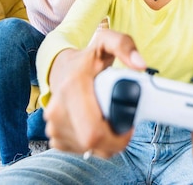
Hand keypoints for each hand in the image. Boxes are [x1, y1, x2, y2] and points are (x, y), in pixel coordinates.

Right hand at [43, 29, 146, 158]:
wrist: (60, 68)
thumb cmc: (87, 58)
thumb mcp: (106, 42)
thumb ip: (125, 46)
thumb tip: (140, 65)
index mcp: (73, 88)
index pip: (95, 133)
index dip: (118, 137)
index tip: (130, 126)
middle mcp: (58, 108)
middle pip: (92, 144)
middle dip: (114, 143)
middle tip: (124, 127)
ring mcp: (53, 124)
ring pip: (87, 150)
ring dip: (104, 143)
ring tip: (109, 122)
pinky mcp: (53, 135)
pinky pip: (78, 150)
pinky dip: (91, 144)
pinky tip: (96, 127)